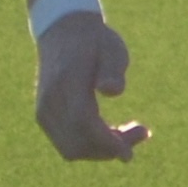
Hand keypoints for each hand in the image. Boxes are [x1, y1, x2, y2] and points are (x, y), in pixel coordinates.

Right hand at [32, 8, 146, 160]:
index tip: (129, 153)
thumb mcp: (111, 48)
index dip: (106, 143)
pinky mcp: (45, 117)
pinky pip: (67, 143)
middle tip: (143, 132)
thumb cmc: (95, 41)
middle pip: (77, 143)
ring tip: (130, 132)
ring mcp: (44, 112)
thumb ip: (113, 69)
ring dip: (102, 150)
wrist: (64, 33)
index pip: (83, 123)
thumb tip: (113, 91)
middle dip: (110, 149)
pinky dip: (91, 145)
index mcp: (66, 84)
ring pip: (71, 149)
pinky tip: (113, 132)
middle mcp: (50, 102)